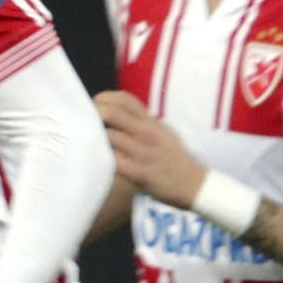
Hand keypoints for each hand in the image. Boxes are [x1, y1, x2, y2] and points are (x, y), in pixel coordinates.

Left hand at [95, 89, 203, 208]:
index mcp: (152, 122)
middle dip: (96, 113)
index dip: (106, 97)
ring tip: (97, 145)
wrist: (194, 185)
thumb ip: (144, 122)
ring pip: (110, 137)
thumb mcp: (164, 132)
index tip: (97, 103)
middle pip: (114, 114)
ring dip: (100, 140)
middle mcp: (147, 133)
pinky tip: (106, 163)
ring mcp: (142, 153)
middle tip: (87, 119)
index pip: (125, 99)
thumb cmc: (175, 158)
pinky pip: (114, 162)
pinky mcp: (139, 173)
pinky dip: (106, 161)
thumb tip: (119, 112)